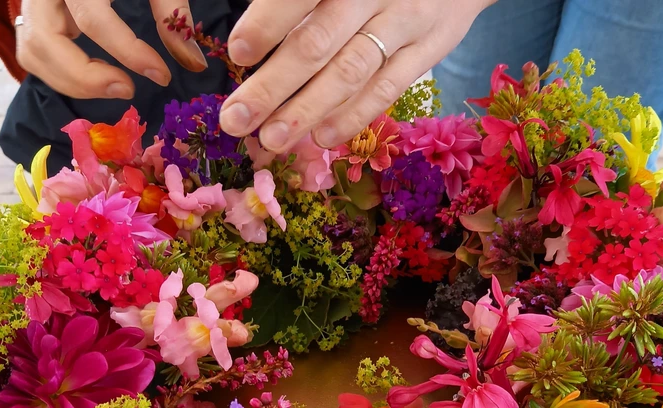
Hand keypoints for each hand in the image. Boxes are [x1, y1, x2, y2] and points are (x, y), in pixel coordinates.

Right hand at [15, 0, 207, 98]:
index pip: (93, 18)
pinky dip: (60, 72)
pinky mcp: (34, 14)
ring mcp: (33, 1)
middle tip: (127, 90)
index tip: (160, 74)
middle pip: (44, 41)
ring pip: (33, 51)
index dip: (127, 52)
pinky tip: (96, 74)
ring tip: (114, 84)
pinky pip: (33, 52)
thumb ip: (171, 10)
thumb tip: (191, 61)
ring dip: (71, 81)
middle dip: (85, 78)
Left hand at [218, 0, 492, 151]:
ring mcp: (405, 22)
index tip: (238, 53)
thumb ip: (299, 1)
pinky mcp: (427, 49)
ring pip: (350, 71)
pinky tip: (322, 137)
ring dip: (307, 110)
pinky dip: (353, 115)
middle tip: (235, 119)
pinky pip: (387, 87)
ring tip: (271, 138)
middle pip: (317, 42)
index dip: (267, 23)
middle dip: (272, 86)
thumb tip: (251, 42)